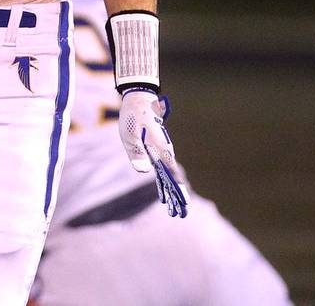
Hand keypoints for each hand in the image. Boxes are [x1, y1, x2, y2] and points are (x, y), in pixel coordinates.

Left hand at [118, 88, 187, 217]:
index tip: (184, 204)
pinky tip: (163, 193)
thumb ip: (136, 152)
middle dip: (177, 197)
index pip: (172, 174)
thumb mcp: (130, 134)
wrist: (139, 99)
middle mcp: (165, 152)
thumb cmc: (133, 116)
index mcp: (160, 150)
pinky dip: (165, 183)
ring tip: (173, 210)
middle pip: (172, 178)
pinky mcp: (156, 149)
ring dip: (171, 192)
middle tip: (180, 215)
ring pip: (168, 176)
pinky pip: (163, 170)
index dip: (178, 190)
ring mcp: (162, 150)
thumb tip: (143, 171)